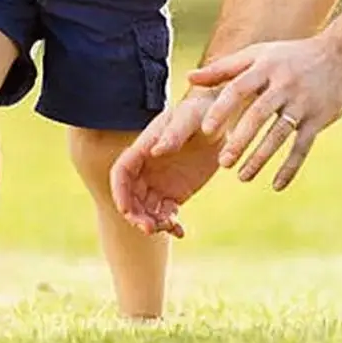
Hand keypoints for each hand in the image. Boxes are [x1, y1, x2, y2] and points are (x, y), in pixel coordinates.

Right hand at [110, 88, 222, 238]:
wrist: (222, 121)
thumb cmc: (201, 111)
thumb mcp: (190, 117)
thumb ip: (173, 133)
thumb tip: (153, 150)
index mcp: (143, 147)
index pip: (121, 172)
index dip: (119, 192)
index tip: (126, 210)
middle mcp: (147, 167)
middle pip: (130, 196)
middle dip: (134, 214)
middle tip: (151, 228)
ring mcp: (160, 182)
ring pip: (146, 209)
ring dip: (151, 223)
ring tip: (169, 226)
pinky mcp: (176, 193)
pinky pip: (165, 214)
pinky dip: (169, 226)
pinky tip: (180, 231)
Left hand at [190, 32, 341, 191]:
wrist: (341, 55)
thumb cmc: (289, 57)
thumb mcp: (256, 55)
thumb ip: (222, 69)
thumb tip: (189, 78)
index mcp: (264, 67)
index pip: (238, 88)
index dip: (221, 109)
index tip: (205, 130)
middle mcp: (283, 84)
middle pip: (258, 114)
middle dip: (240, 140)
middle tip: (223, 163)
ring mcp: (303, 102)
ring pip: (279, 134)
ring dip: (261, 157)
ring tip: (243, 177)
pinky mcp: (319, 119)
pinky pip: (303, 146)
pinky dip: (290, 167)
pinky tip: (277, 185)